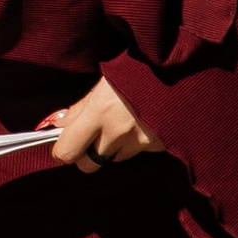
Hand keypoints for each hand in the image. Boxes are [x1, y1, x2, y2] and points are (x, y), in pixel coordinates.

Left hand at [46, 74, 164, 170]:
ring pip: (114, 159)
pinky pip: (136, 154)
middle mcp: (119, 131)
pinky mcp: (158, 147)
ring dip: (113, 148)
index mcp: (100, 111)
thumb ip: (80, 109)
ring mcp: (140, 142)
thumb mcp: (103, 84)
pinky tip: (141, 125)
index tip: (61, 146)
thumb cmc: (137, 72)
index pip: (68, 150)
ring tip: (122, 123)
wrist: (178, 72)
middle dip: (85, 156)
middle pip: (89, 165)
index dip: (62, 151)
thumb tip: (59, 127)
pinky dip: (134, 145)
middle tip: (89, 139)